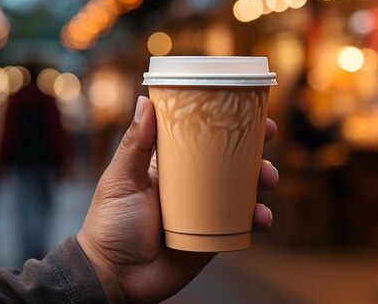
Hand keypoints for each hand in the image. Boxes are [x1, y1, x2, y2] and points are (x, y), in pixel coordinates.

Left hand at [77, 96, 278, 302]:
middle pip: (230, 161)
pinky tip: (262, 217)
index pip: (203, 138)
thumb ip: (135, 144)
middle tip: (267, 139)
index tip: (247, 109)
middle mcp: (192, 185)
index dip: (225, 123)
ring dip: (262, 181)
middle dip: (253, 150)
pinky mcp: (214, 237)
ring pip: (242, 190)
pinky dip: (257, 218)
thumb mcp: (121, 179)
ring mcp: (205, 210)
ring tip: (268, 180)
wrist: (114, 276)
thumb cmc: (109, 224)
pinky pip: (242, 224)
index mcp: (171, 167)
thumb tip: (144, 102)